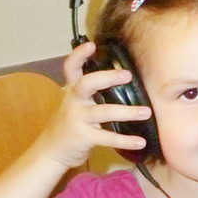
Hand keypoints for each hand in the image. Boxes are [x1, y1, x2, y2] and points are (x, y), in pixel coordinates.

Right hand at [39, 42, 151, 169]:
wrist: (50, 152)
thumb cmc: (71, 123)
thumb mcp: (77, 103)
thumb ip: (94, 91)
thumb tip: (127, 77)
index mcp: (73, 91)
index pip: (71, 68)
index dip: (78, 55)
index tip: (91, 45)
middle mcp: (74, 101)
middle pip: (86, 84)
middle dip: (106, 78)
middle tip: (127, 75)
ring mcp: (77, 119)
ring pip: (103, 112)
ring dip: (127, 112)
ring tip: (146, 112)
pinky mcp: (83, 137)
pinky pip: (107, 138)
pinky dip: (125, 140)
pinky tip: (140, 141)